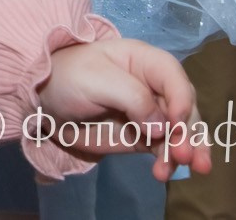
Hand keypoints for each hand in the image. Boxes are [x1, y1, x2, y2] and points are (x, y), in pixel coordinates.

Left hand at [34, 38, 208, 180]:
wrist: (44, 101)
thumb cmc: (69, 77)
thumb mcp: (96, 79)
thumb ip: (132, 97)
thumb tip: (160, 127)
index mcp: (145, 61)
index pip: (174, 77)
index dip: (181, 98)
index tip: (176, 123)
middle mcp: (155, 86)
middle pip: (185, 107)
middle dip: (191, 131)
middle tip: (187, 156)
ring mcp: (151, 113)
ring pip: (181, 131)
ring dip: (187, 150)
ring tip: (182, 167)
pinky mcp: (143, 137)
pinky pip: (164, 149)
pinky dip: (168, 162)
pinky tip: (162, 173)